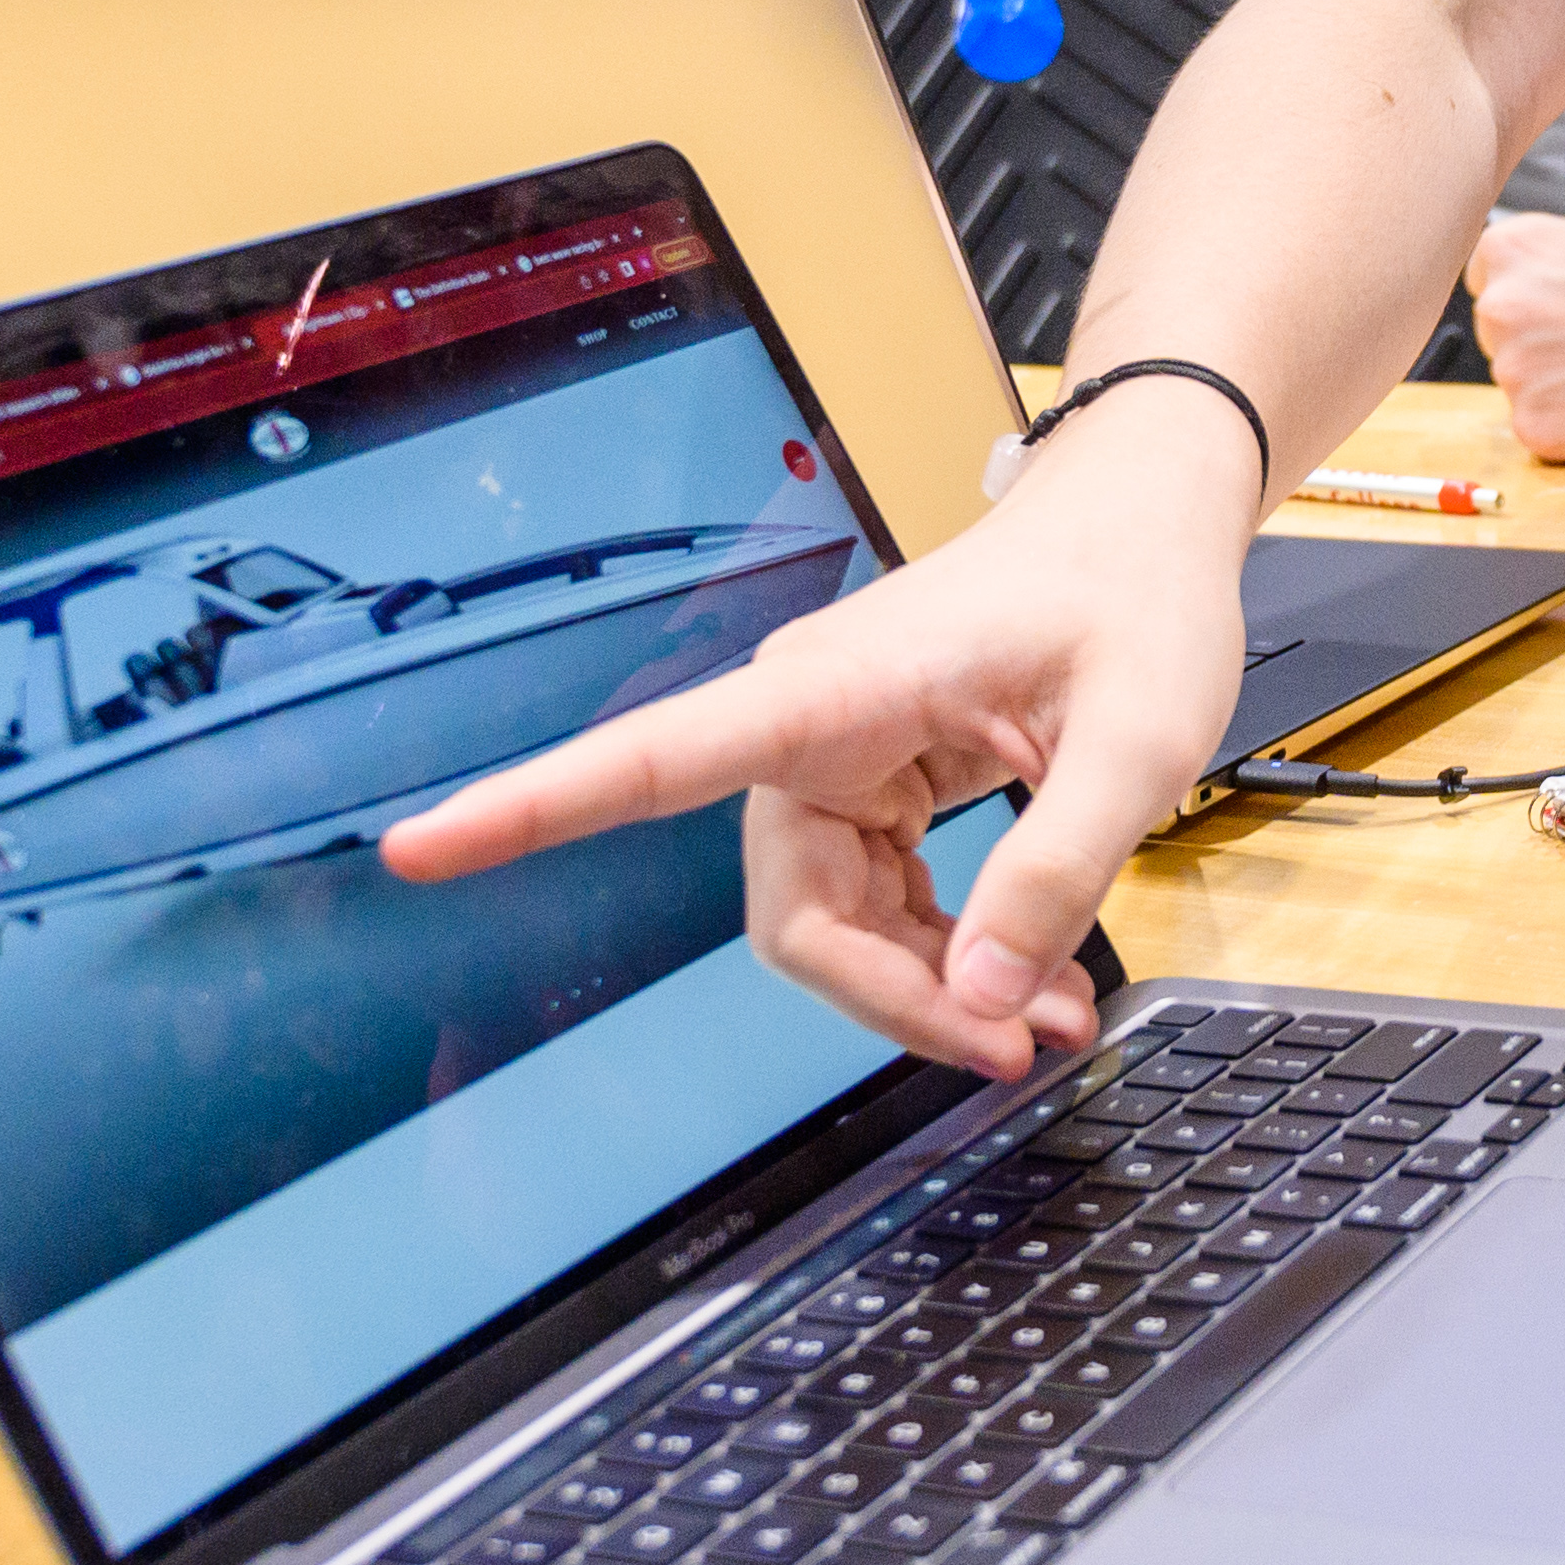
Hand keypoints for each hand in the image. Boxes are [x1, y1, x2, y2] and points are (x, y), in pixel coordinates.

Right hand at [375, 405, 1259, 1073]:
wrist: (1142, 521)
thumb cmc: (1132, 590)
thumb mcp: (1138, 736)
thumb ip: (1060, 870)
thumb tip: (986, 995)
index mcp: (834, 688)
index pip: (654, 757)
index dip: (532, 805)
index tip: (421, 846)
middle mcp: (808, 724)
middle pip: (789, 913)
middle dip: (892, 997)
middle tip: (1019, 1043)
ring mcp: (836, 756)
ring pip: (830, 925)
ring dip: (927, 989)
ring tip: (1053, 1015)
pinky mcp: (872, 782)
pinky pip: (873, 903)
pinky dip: (946, 956)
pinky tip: (1028, 978)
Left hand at [1466, 212, 1564, 459]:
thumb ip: (1545, 261)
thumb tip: (1515, 286)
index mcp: (1509, 248)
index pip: (1485, 279)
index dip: (1532, 296)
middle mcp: (1498, 306)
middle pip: (1497, 335)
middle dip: (1539, 342)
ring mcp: (1514, 371)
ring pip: (1520, 383)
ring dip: (1556, 385)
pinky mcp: (1537, 428)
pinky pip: (1540, 429)